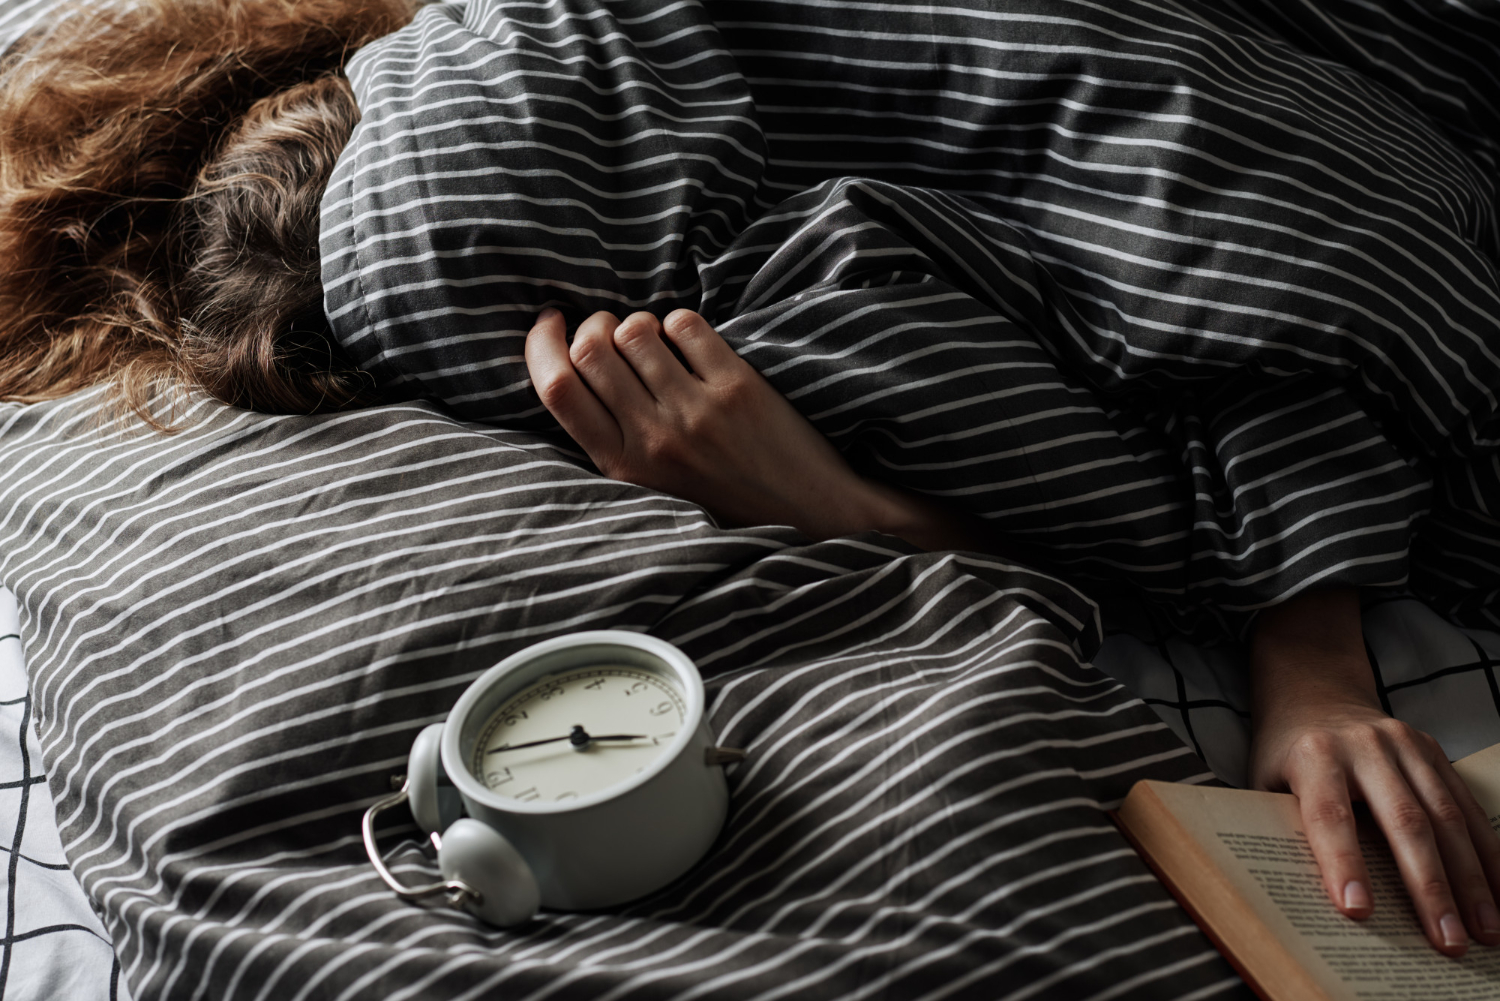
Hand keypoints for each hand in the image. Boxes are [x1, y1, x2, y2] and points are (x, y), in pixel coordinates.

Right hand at [524, 307, 999, 551]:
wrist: (805, 514)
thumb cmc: (721, 497)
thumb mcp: (648, 485)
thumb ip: (610, 436)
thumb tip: (569, 363)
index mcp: (622, 467)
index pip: (557, 389)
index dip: (542, 344)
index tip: (550, 324)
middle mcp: (654, 439)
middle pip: (591, 349)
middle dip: (594, 325)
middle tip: (610, 332)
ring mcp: (696, 411)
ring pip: (637, 329)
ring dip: (639, 324)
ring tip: (654, 343)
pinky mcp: (736, 386)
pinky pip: (685, 323)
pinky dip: (681, 324)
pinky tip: (692, 346)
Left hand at [1250, 588, 1499, 954]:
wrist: (1315, 694)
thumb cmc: (1284, 752)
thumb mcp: (1264, 782)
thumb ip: (1282, 825)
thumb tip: (1302, 898)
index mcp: (1314, 755)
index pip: (1329, 815)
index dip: (1343, 863)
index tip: (1358, 911)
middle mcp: (1364, 747)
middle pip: (1403, 821)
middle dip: (1429, 887)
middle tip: (1448, 941)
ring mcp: (1404, 745)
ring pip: (1446, 816)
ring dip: (1471, 879)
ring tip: (1486, 931)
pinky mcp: (1432, 750)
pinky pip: (1466, 805)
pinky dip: (1487, 852)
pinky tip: (1499, 892)